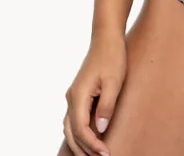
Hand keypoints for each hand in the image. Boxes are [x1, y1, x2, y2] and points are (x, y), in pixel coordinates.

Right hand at [62, 31, 126, 155]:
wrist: (107, 38)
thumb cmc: (112, 57)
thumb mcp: (114, 81)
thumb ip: (106, 106)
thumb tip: (100, 130)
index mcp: (78, 95)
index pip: (81, 128)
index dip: (92, 144)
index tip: (105, 153)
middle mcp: (72, 97)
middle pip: (72, 132)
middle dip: (84, 149)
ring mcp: (73, 96)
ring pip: (70, 128)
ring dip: (80, 143)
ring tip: (95, 154)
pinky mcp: (78, 94)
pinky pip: (74, 119)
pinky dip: (79, 133)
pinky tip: (89, 139)